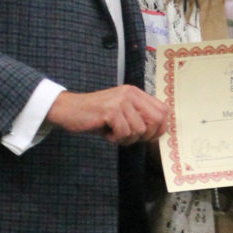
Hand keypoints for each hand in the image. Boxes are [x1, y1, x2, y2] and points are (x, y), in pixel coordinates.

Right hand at [45, 86, 167, 144]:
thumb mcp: (121, 112)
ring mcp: (120, 101)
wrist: (68, 110)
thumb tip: (158, 132)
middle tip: (130, 137)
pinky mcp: (110, 111)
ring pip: (139, 130)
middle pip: (156, 120)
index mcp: (135, 93)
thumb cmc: (96, 115)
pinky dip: (116, 139)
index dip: (160, 127)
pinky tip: (106, 133)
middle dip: (146, 135)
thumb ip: (138, 117)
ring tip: (114, 133)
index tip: (149, 137)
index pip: (163, 110)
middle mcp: (130, 94)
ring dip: (127, 139)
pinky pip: (124, 133)